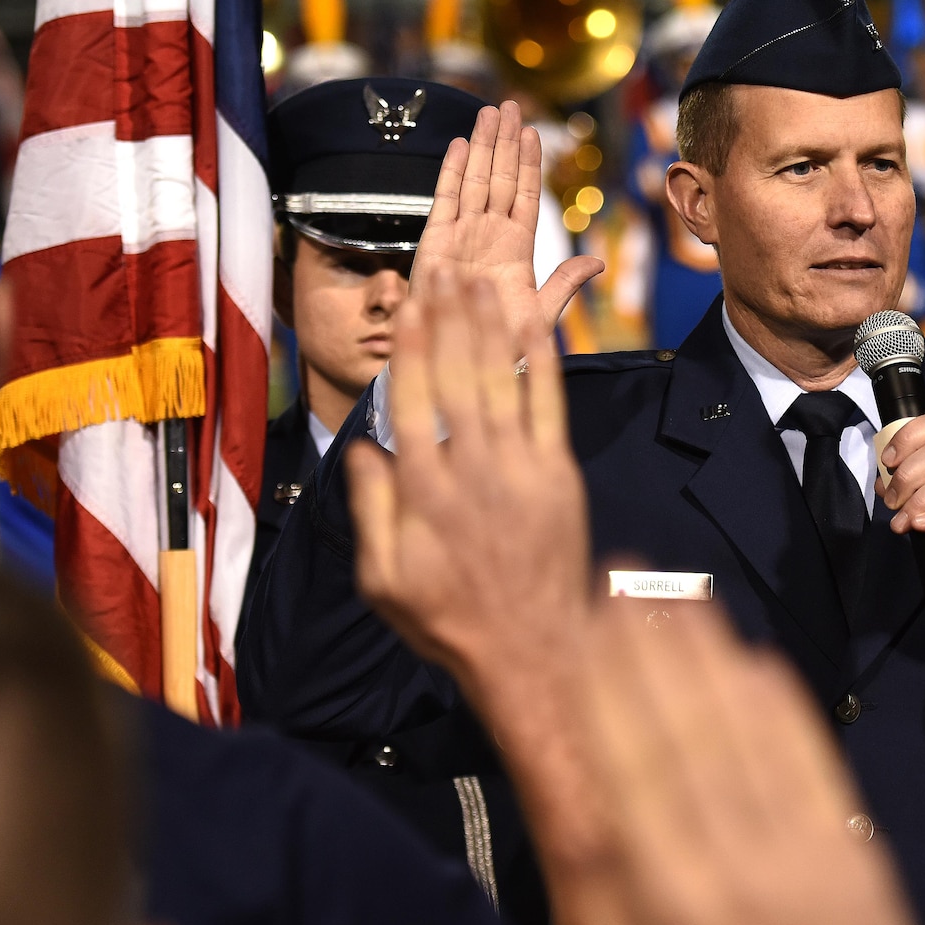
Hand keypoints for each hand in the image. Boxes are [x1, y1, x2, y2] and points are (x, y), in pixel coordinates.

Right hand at [346, 270, 592, 700]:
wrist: (533, 653)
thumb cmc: (452, 622)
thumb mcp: (384, 581)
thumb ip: (371, 512)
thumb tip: (366, 452)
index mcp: (424, 492)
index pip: (413, 400)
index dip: (410, 347)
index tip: (407, 307)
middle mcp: (471, 469)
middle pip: (457, 375)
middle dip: (450, 318)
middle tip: (444, 271)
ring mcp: (520, 470)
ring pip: (502, 380)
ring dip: (491, 326)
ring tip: (481, 281)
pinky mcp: (559, 476)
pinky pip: (550, 406)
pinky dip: (542, 364)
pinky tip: (535, 327)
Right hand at [413, 102, 605, 342]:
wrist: (460, 360)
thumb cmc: (499, 343)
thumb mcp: (540, 314)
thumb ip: (565, 284)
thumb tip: (598, 263)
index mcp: (517, 248)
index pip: (526, 195)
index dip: (530, 163)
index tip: (534, 133)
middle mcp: (490, 234)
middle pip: (501, 178)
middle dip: (505, 142)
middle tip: (510, 106)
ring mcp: (463, 235)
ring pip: (476, 180)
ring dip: (483, 146)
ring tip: (489, 112)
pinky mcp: (436, 242)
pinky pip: (446, 200)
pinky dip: (453, 172)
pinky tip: (462, 145)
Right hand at [562, 600, 924, 924]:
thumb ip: (600, 899)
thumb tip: (575, 803)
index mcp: (672, 903)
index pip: (633, 766)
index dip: (609, 683)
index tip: (588, 622)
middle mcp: (738, 869)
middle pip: (687, 730)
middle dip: (650, 642)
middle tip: (624, 573)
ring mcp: (805, 859)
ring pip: (749, 732)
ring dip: (711, 652)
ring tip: (680, 590)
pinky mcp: (855, 859)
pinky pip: (813, 764)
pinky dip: (783, 705)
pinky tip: (754, 656)